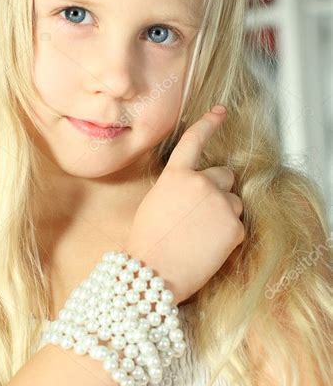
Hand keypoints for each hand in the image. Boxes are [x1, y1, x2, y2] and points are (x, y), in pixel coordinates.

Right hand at [124, 106, 244, 303]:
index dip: (209, 123)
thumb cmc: (147, 242)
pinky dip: (227, 236)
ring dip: (224, 213)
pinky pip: (238, 225)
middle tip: (201, 214)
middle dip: (218, 189)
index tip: (220, 111)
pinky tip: (208, 249)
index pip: (194, 140)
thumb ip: (178, 187)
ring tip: (201, 236)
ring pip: (234, 201)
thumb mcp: (155, 203)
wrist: (153, 274)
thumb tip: (197, 188)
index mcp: (176, 175)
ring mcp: (221, 204)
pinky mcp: (235, 227)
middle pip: (225, 175)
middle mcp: (201, 183)